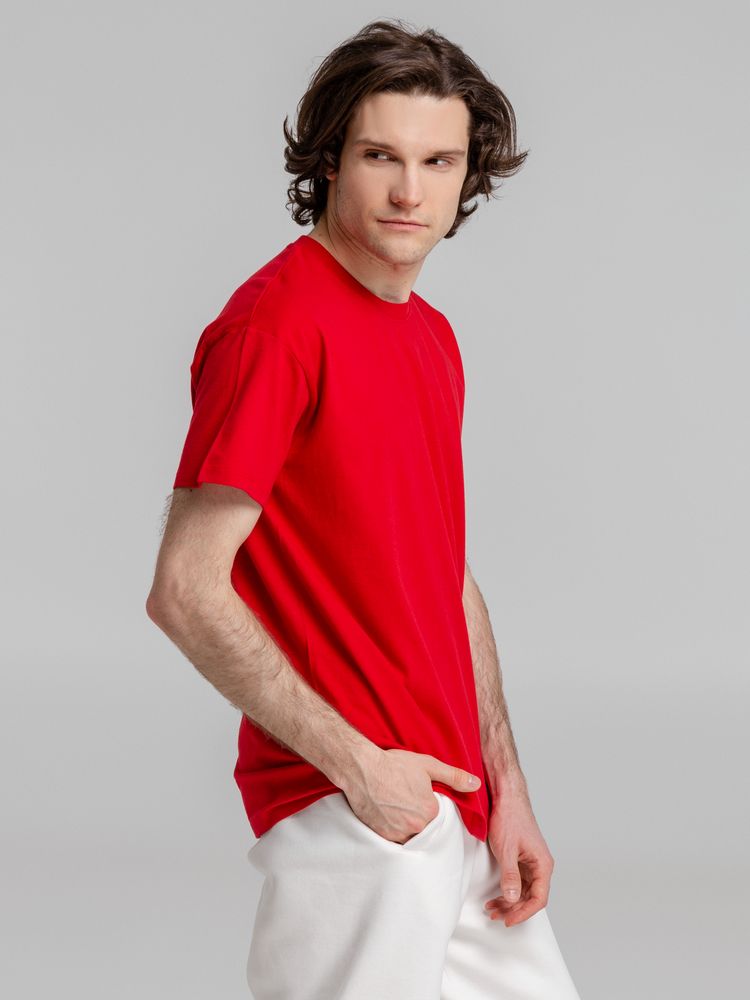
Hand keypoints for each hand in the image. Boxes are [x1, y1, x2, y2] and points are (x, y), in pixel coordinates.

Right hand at [341, 748, 481, 844]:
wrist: (361, 769)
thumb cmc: (394, 765)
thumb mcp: (427, 765)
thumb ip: (454, 776)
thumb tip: (476, 784)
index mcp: (430, 811)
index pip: (440, 817)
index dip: (433, 808)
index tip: (423, 799)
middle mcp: (416, 826)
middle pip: (426, 829)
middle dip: (421, 819)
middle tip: (410, 803)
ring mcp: (398, 834)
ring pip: (411, 837)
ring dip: (409, 829)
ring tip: (400, 811)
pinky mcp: (382, 837)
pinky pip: (395, 842)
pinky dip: (395, 833)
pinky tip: (390, 817)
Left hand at [483, 776, 554, 926]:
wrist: (505, 797)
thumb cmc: (509, 818)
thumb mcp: (506, 849)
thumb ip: (510, 876)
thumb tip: (513, 899)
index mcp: (543, 864)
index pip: (539, 899)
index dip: (523, 913)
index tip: (508, 920)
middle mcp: (540, 865)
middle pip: (530, 897)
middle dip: (513, 909)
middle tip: (495, 915)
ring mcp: (530, 862)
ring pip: (523, 891)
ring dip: (508, 901)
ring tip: (491, 908)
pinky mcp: (521, 858)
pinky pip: (517, 881)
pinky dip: (507, 890)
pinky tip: (496, 895)